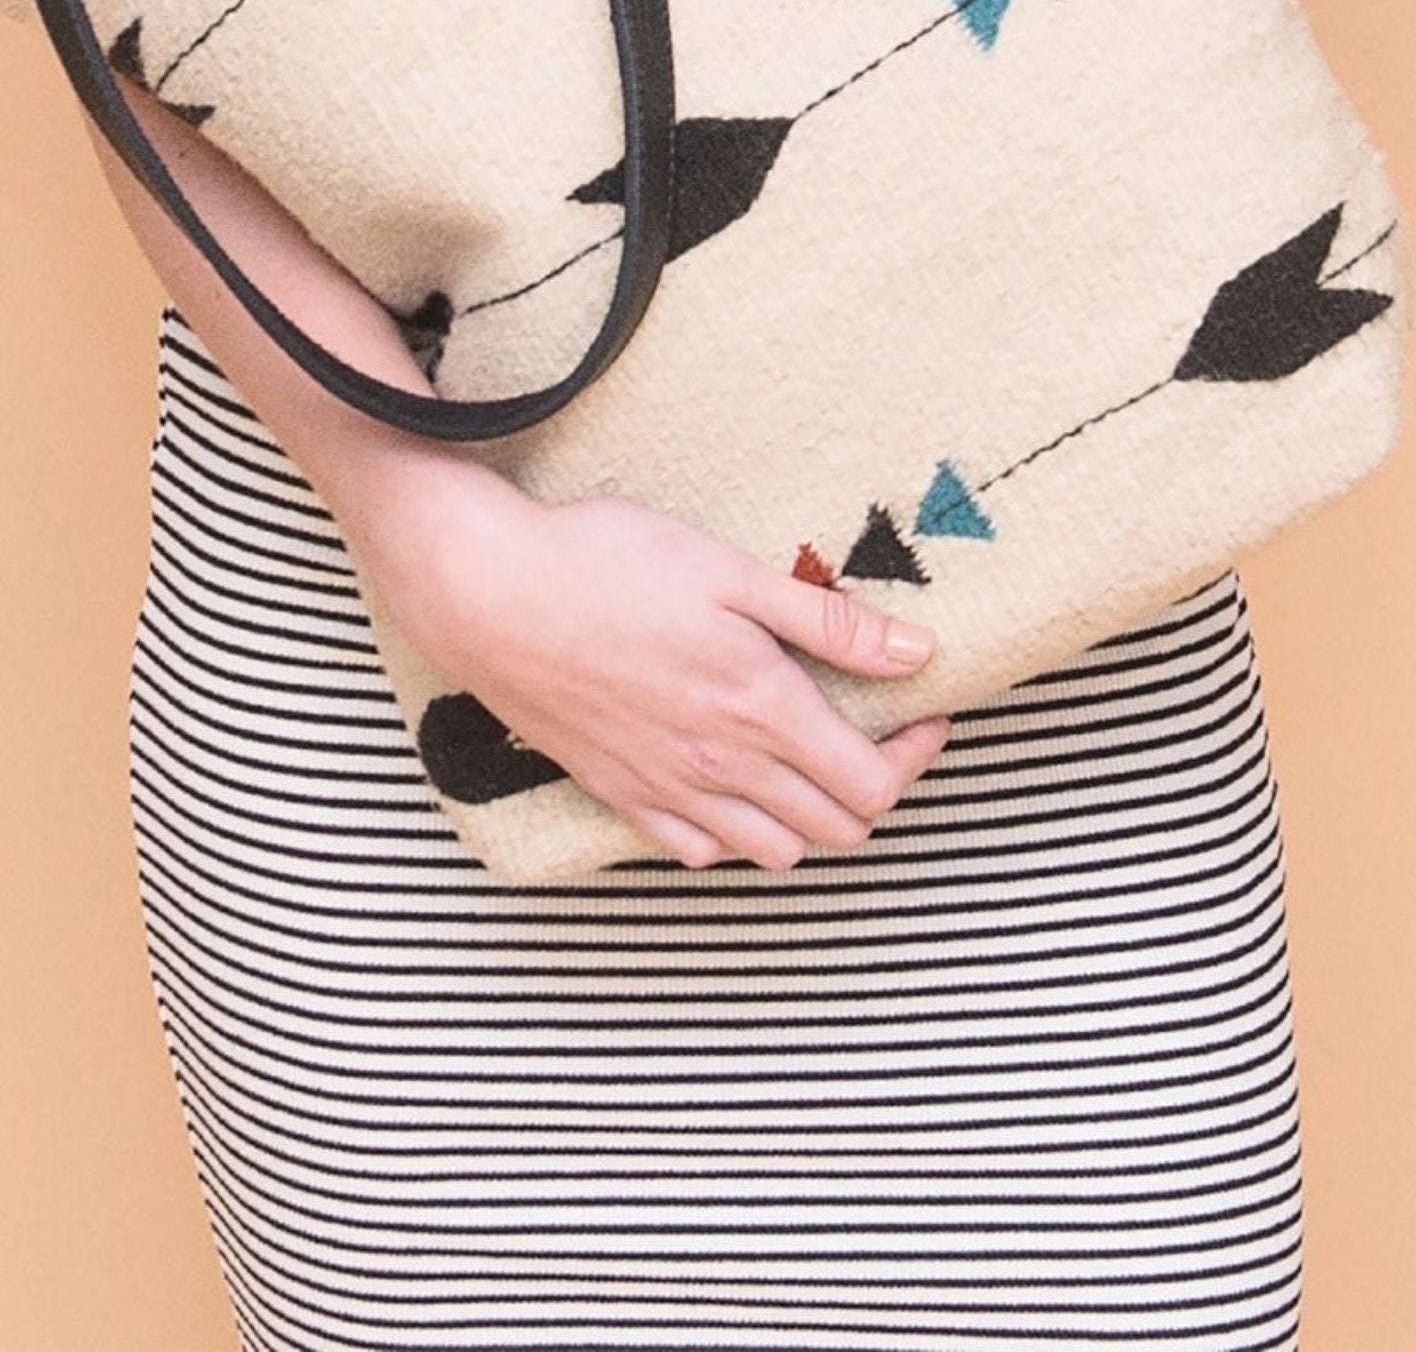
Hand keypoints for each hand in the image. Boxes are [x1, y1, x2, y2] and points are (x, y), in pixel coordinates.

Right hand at [361, 469, 951, 871]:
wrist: (493, 594)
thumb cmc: (612, 563)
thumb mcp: (732, 572)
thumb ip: (828, 622)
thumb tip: (918, 654)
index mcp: (761, 711)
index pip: (871, 785)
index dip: (913, 755)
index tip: (922, 711)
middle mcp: (721, 770)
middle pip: (834, 828)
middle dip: (873, 787)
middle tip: (876, 729)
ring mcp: (667, 792)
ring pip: (773, 851)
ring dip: (809, 817)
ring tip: (809, 757)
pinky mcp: (619, 796)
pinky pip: (701, 852)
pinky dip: (737, 835)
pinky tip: (733, 784)